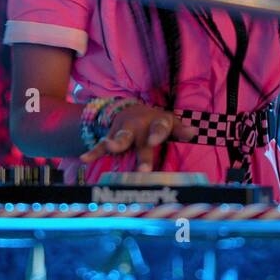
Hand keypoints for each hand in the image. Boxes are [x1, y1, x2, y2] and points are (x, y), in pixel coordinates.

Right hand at [78, 104, 197, 171]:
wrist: (131, 110)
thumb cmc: (155, 122)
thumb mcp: (168, 122)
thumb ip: (179, 129)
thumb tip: (194, 132)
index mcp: (156, 122)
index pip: (160, 126)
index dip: (157, 133)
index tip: (155, 140)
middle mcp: (139, 126)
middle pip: (140, 139)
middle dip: (142, 154)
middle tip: (144, 169)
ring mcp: (124, 131)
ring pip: (120, 138)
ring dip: (117, 144)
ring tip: (113, 148)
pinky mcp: (111, 137)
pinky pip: (102, 145)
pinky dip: (94, 152)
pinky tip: (85, 159)